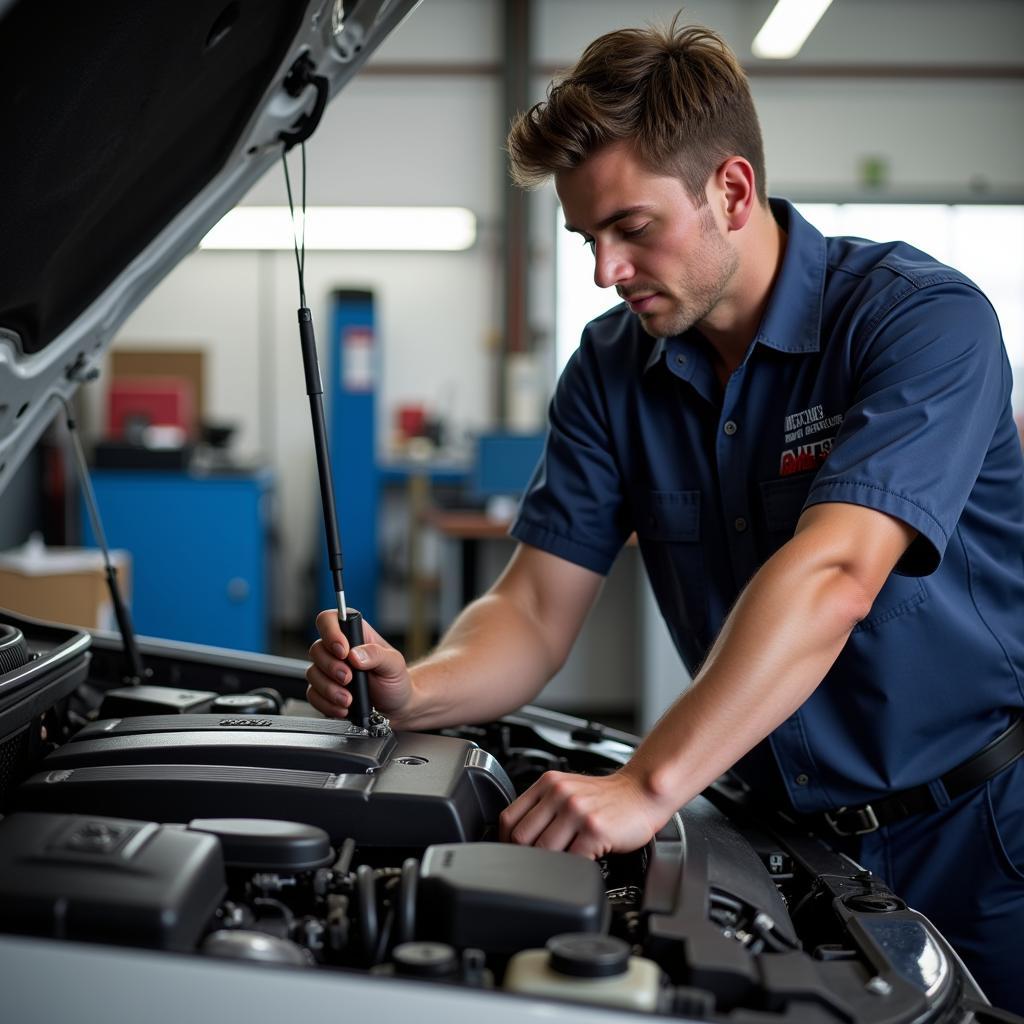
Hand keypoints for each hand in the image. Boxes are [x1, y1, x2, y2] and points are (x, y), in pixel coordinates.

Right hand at [305, 609, 413, 723]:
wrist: (395, 707)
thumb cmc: (395, 680)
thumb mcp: (394, 663)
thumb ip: (376, 654)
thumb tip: (355, 654)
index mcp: (354, 635)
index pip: (329, 620)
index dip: (330, 633)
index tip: (343, 651)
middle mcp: (337, 650)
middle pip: (316, 649)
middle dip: (331, 667)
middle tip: (349, 678)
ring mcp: (328, 671)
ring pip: (312, 674)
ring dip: (329, 689)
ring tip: (349, 699)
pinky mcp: (323, 691)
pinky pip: (313, 695)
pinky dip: (327, 703)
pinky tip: (343, 707)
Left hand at [498, 768, 671, 858]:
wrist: (642, 792)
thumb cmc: (606, 798)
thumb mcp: (568, 790)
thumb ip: (543, 807)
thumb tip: (514, 838)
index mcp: (548, 783)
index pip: (509, 818)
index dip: (505, 842)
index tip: (512, 854)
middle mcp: (560, 793)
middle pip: (521, 837)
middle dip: (526, 856)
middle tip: (537, 865)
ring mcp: (577, 811)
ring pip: (543, 851)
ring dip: (551, 864)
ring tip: (562, 863)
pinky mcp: (595, 829)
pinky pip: (571, 860)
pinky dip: (572, 868)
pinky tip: (580, 863)